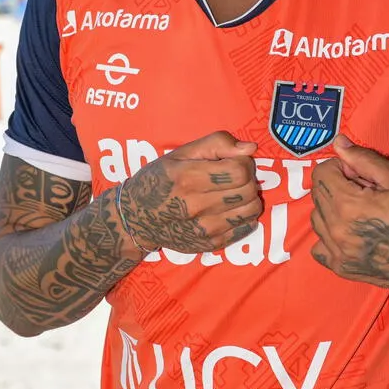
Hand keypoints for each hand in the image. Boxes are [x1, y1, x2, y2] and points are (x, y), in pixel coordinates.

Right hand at [120, 131, 261, 252]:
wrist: (136, 219)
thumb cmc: (159, 179)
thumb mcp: (181, 153)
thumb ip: (217, 143)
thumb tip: (251, 148)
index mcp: (188, 178)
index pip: (240, 171)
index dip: (244, 162)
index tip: (235, 161)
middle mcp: (197, 206)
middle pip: (248, 190)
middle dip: (249, 178)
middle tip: (236, 175)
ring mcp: (204, 229)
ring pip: (252, 210)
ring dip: (250, 197)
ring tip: (235, 192)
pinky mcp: (210, 245)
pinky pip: (247, 228)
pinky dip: (245, 216)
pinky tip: (231, 209)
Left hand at [310, 135, 388, 294]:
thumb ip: (362, 159)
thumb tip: (338, 143)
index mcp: (348, 205)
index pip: (321, 174)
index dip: (340, 168)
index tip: (358, 175)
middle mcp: (336, 231)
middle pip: (318, 194)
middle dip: (337, 186)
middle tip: (364, 192)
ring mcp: (338, 253)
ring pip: (317, 219)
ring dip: (332, 209)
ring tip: (361, 212)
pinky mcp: (342, 268)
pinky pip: (319, 247)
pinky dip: (330, 236)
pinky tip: (351, 232)